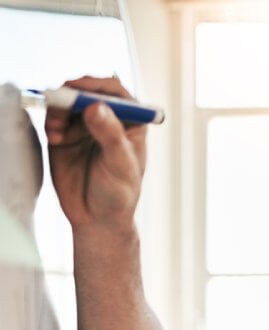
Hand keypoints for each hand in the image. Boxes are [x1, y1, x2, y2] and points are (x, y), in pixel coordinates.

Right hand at [45, 76, 145, 229]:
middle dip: (72, 95)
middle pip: (87, 91)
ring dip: (59, 108)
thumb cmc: (119, 195)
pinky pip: (54, 117)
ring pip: (68, 101)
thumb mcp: (120, 166)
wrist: (97, 218)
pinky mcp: (65, 134)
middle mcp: (107, 119)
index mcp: (131, 122)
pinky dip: (51, 121)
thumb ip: (110, 136)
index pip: (115, 92)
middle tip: (61, 102)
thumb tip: (96, 106)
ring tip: (57, 130)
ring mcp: (85, 125)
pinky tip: (55, 137)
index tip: (82, 92)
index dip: (97, 86)